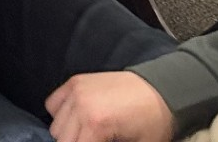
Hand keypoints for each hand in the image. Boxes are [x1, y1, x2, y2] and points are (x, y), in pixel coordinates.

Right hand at [45, 72, 172, 141]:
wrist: (163, 89)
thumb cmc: (154, 123)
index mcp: (96, 124)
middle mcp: (80, 105)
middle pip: (61, 138)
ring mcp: (76, 91)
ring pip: (56, 124)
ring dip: (68, 133)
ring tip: (88, 135)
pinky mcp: (76, 82)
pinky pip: (54, 104)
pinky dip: (61, 115)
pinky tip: (78, 120)